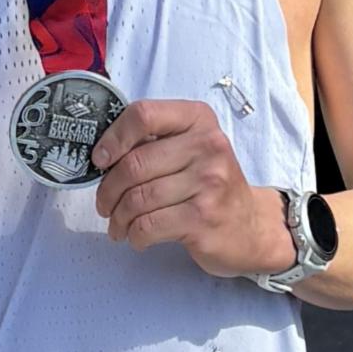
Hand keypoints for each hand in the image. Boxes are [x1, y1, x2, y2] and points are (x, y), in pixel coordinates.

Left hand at [92, 99, 294, 278]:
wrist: (252, 227)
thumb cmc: (210, 184)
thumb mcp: (190, 148)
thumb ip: (154, 141)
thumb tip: (102, 153)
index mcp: (198, 119)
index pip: (144, 114)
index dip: (113, 137)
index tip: (100, 159)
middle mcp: (207, 146)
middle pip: (134, 163)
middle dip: (108, 188)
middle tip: (103, 203)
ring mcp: (208, 183)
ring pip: (138, 198)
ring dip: (117, 216)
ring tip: (117, 224)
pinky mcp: (203, 219)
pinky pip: (148, 225)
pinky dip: (133, 234)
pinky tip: (135, 237)